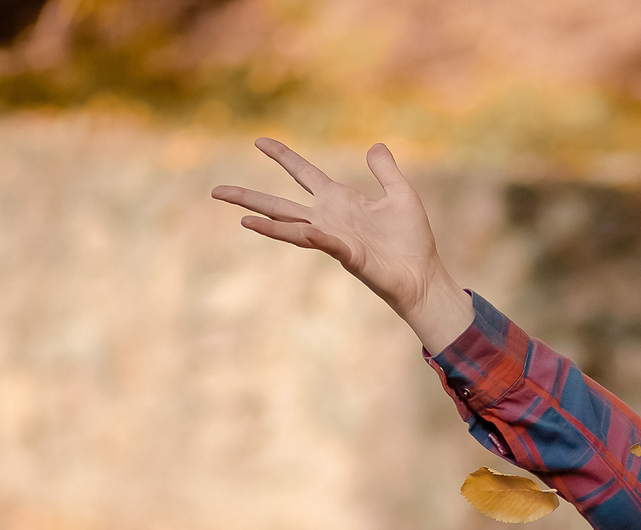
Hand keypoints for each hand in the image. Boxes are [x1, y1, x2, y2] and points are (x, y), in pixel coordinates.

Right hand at [211, 139, 473, 350]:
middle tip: (216, 190)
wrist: (424, 276)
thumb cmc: (412, 241)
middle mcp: (329, 219)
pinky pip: (326, 242)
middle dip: (249, 197)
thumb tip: (374, 146)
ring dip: (266, 222)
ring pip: (291, 228)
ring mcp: (334, 238)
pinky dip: (315, 235)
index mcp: (339, 200)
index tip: (258, 140)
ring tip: (240, 217)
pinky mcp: (348, 255)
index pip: (302, 173)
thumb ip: (385, 170)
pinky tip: (305, 229)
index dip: (281, 156)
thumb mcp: (401, 194)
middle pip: (280, 204)